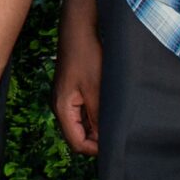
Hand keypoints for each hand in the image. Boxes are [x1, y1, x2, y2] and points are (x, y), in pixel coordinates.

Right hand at [52, 21, 104, 156]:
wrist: (78, 30)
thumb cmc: (86, 56)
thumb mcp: (96, 89)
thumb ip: (98, 116)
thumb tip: (104, 139)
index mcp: (63, 109)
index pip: (77, 143)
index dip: (96, 149)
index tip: (115, 143)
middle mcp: (61, 107)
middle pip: (79, 135)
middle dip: (97, 138)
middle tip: (118, 132)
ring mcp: (67, 99)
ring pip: (82, 124)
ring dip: (97, 125)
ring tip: (115, 118)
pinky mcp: (73, 92)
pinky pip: (83, 112)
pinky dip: (96, 114)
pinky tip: (109, 106)